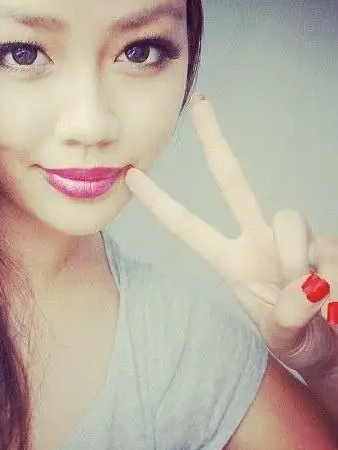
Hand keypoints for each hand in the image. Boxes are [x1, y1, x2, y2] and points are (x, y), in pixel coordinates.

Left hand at [125, 93, 337, 376]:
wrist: (330, 346)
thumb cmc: (295, 337)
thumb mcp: (281, 334)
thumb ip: (288, 316)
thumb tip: (305, 286)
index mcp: (230, 260)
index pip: (187, 226)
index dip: (160, 202)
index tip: (131, 175)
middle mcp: (258, 238)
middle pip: (233, 181)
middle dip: (215, 142)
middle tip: (199, 103)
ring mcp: (292, 238)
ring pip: (290, 221)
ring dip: (296, 261)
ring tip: (312, 301)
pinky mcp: (326, 242)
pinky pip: (326, 246)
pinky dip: (330, 274)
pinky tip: (333, 297)